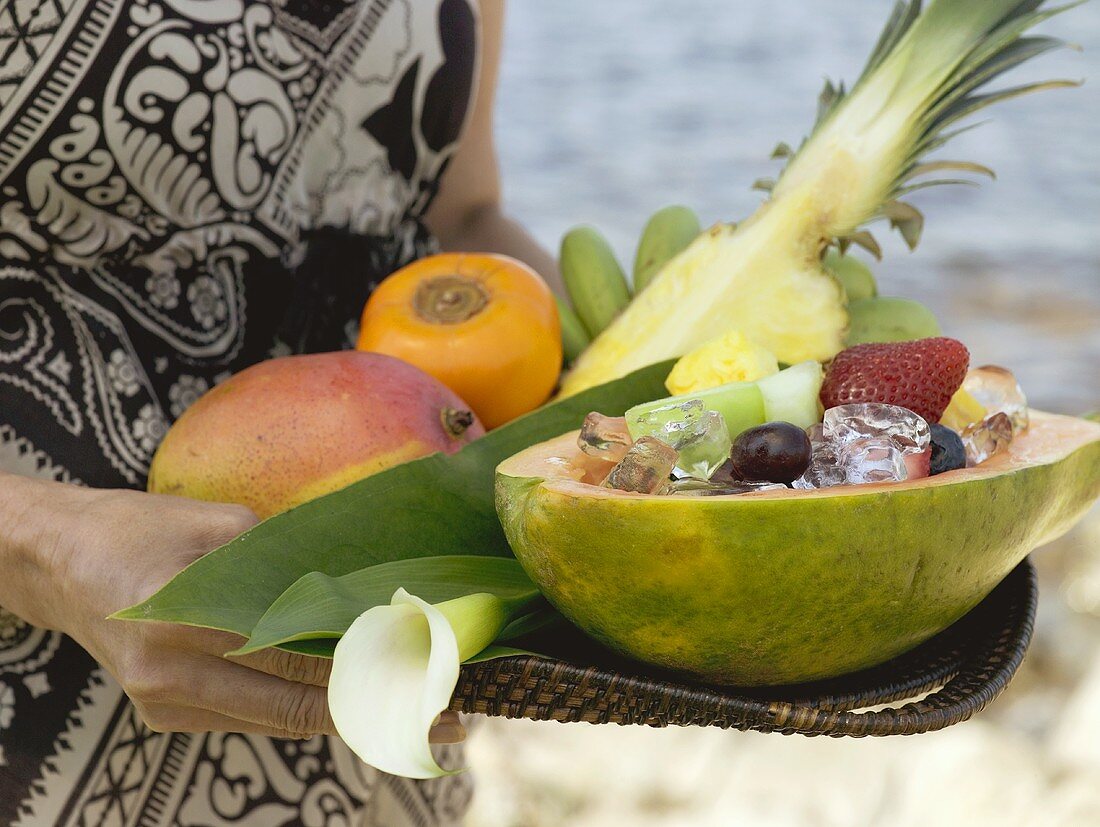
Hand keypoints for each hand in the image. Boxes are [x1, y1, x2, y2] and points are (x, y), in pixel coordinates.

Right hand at [9, 481, 465, 742]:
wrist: (61, 565)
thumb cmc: (141, 528)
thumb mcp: (220, 524)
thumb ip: (289, 561)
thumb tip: (364, 590)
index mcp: (186, 618)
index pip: (299, 656)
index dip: (369, 669)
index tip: (431, 675)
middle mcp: (174, 675)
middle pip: (297, 706)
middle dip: (376, 713)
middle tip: (447, 716)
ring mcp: (166, 704)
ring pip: (280, 722)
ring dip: (348, 718)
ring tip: (417, 715)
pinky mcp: (167, 717)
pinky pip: (253, 718)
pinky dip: (303, 709)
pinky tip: (351, 699)